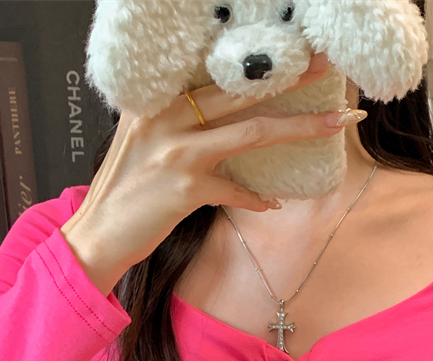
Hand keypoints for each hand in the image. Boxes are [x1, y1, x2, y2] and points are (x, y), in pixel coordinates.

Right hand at [60, 51, 348, 295]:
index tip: (295, 52)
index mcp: (157, 98)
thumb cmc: (124, 193)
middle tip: (328, 63)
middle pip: (242, 89)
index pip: (216, 71)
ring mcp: (176, 150)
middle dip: (292, 76)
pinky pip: (236, 188)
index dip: (258, 62)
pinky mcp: (185, 186)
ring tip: (336, 123)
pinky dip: (255, 198)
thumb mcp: (144, 144)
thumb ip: (177, 126)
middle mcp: (166, 115)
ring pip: (252, 131)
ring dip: (300, 127)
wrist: (96, 236)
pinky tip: (271, 203)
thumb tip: (221, 120)